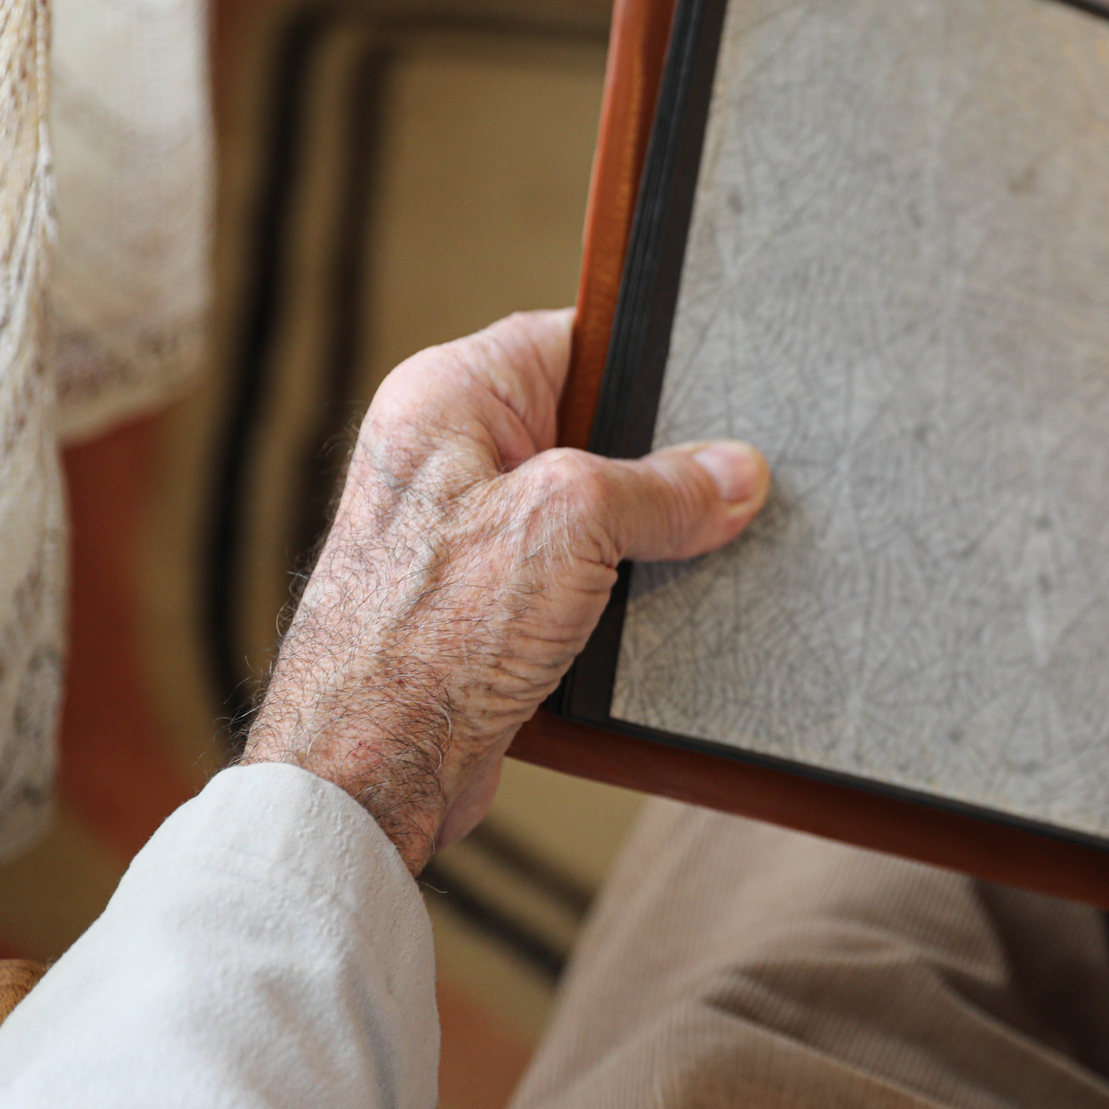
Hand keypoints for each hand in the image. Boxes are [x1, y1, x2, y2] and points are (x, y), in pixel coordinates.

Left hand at [241, 309, 768, 873]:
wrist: (373, 769)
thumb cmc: (427, 634)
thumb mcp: (572, 526)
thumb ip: (663, 490)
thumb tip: (735, 474)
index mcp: (448, 398)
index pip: (570, 339)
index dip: (646, 358)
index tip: (718, 385)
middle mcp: (451, 455)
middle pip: (592, 428)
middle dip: (660, 459)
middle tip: (725, 477)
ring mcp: (468, 532)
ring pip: (593, 508)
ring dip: (646, 536)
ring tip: (703, 544)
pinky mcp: (487, 603)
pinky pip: (579, 572)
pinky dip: (623, 590)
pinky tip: (663, 606)